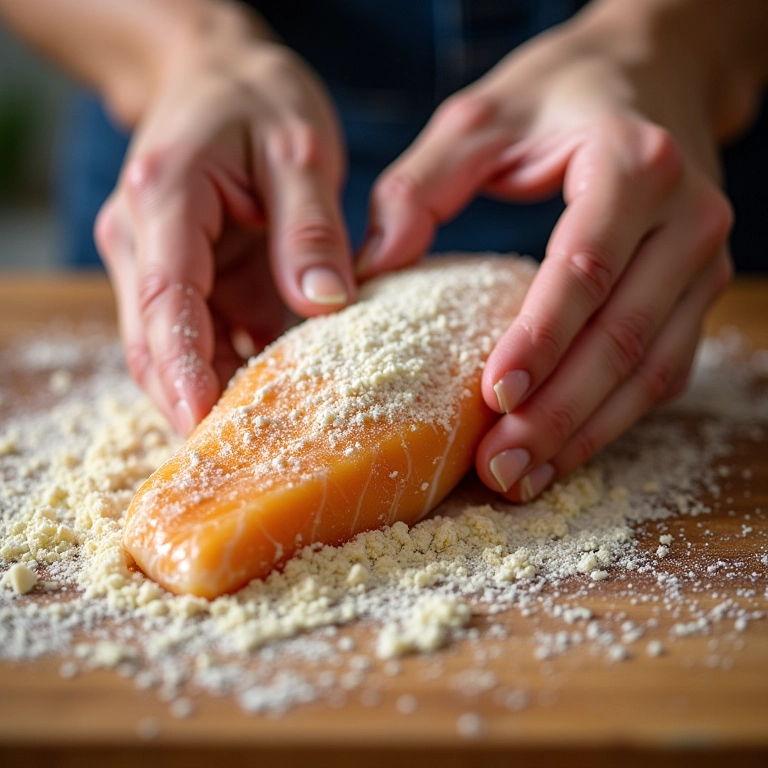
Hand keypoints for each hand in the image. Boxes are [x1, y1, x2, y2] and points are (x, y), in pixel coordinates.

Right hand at [95, 10, 354, 434]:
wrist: (218, 75)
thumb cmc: (256, 99)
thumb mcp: (301, 148)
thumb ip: (311, 226)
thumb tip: (325, 304)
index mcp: (164, 199)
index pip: (165, 299)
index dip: (182, 368)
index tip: (203, 423)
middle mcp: (142, 238)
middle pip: (154, 340)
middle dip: (191, 400)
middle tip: (243, 459)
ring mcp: (156, 261)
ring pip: (169, 348)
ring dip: (208, 393)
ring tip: (261, 443)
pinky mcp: (181, 275)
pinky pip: (197, 334)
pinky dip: (225, 369)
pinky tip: (268, 397)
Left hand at [357, 2, 738, 500]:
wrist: (652, 75)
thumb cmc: (559, 98)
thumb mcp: (480, 118)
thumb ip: (421, 185)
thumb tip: (372, 267)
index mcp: (633, 165)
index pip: (585, 268)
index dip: (541, 339)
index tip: (491, 398)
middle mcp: (687, 218)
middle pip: (623, 336)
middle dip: (559, 412)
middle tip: (499, 469)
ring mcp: (703, 261)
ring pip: (651, 369)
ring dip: (586, 433)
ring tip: (523, 479)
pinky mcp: (698, 293)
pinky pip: (664, 371)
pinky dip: (613, 419)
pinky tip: (563, 450)